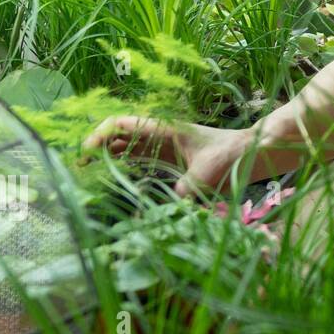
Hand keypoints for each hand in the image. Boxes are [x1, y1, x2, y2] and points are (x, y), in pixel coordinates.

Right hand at [83, 116, 252, 197]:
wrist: (254, 153)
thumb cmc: (233, 156)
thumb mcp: (208, 173)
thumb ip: (186, 189)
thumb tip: (165, 210)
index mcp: (166, 129)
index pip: (124, 124)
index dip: (101, 134)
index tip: (87, 152)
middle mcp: (162, 134)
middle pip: (121, 134)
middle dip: (98, 146)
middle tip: (79, 168)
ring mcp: (166, 145)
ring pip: (128, 146)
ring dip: (108, 156)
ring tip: (88, 173)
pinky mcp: (171, 159)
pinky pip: (141, 158)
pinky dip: (124, 164)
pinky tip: (112, 177)